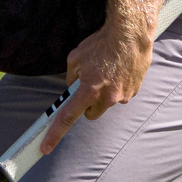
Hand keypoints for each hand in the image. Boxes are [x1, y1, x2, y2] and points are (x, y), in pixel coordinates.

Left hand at [41, 17, 153, 154]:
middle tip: (87, 87)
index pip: (68, 117)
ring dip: (105, 93)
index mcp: (89, 91)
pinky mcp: (135, 90)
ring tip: (107, 71)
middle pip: (91, 113)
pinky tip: (118, 69)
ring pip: (108, 103)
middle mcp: (108, 98)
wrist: (130, 34)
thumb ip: (71, 77)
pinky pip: (123, 93)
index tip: (46, 147)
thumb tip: (72, 86)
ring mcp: (124, 95)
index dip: (55, 134)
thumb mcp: (75, 58)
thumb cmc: (101, 43)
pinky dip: (119, 85)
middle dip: (87, 105)